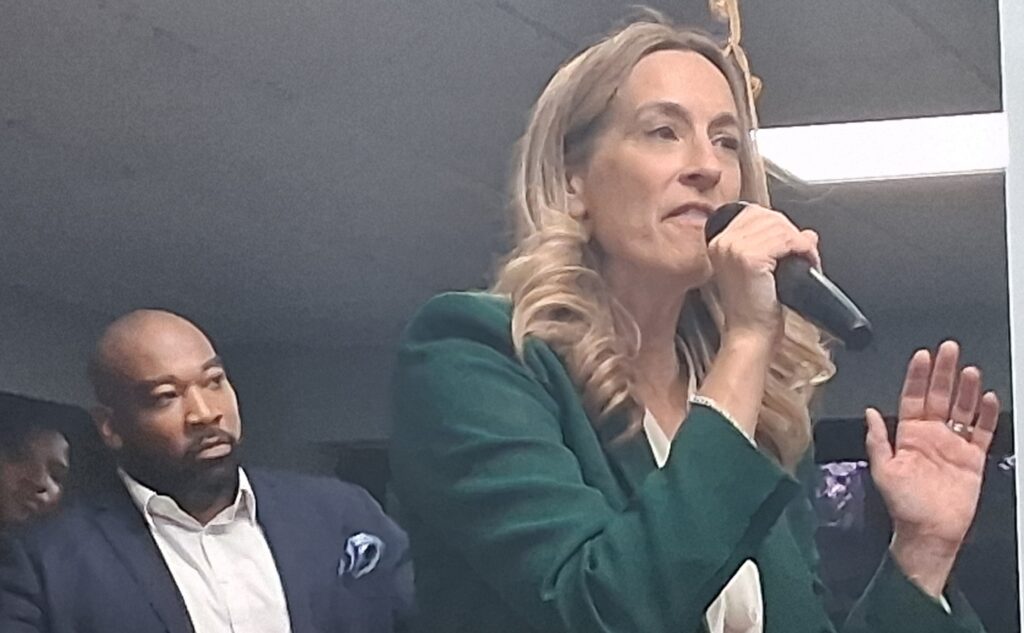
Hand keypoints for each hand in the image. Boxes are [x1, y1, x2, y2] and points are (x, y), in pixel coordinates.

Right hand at [708, 204, 818, 344]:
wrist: (750, 334)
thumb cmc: (754, 310)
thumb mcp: (760, 270)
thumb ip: (776, 246)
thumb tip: (807, 233)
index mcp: (719, 242)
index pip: (754, 213)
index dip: (779, 225)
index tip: (792, 242)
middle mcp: (723, 242)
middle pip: (768, 216)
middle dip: (793, 232)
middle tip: (805, 253)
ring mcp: (734, 249)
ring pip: (780, 227)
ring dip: (802, 242)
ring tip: (808, 259)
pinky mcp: (750, 258)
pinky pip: (787, 240)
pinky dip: (804, 249)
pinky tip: (808, 262)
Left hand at [865, 340, 999, 596]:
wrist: (929, 533)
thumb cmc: (903, 507)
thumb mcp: (883, 471)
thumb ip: (877, 440)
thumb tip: (869, 412)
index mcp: (908, 436)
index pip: (913, 398)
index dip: (918, 377)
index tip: (923, 356)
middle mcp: (931, 436)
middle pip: (940, 396)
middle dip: (944, 373)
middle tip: (949, 350)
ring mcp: (953, 445)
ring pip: (962, 409)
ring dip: (966, 389)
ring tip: (969, 369)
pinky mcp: (973, 458)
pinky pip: (981, 432)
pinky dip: (986, 415)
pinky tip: (988, 398)